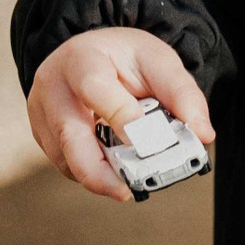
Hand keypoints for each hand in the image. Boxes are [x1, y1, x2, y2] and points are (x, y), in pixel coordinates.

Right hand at [26, 27, 215, 203]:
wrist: (93, 54)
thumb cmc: (124, 58)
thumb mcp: (158, 61)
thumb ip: (182, 94)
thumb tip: (203, 133)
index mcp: (81, 58)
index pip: (94, 88)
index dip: (119, 116)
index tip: (146, 142)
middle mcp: (53, 85)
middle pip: (68, 134)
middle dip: (97, 169)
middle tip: (127, 191)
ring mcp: (42, 113)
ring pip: (64, 157)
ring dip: (97, 176)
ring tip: (127, 185)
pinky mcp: (42, 135)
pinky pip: (65, 164)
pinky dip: (90, 173)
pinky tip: (112, 171)